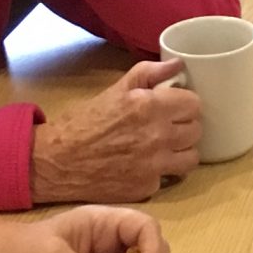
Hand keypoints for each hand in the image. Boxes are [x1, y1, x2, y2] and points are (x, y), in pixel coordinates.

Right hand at [31, 58, 202, 201]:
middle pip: (196, 130)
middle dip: (184, 126)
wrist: (56, 162)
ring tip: (165, 148)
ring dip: (181, 151)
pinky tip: (145, 165)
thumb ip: (149, 74)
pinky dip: (160, 172)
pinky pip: (169, 177)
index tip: (175, 107)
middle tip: (168, 126)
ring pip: (191, 158)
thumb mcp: (115, 90)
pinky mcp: (147, 187)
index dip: (185, 104)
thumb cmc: (83, 122)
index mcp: (151, 106)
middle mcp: (158, 136)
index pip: (195, 104)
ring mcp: (154, 165)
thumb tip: (178, 64)